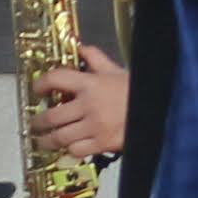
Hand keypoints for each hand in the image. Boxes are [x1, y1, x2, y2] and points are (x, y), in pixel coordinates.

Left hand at [33, 41, 129, 160]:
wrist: (162, 111)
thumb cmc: (138, 91)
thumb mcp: (116, 71)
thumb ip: (96, 59)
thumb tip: (80, 47)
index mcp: (91, 83)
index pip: (56, 78)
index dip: (41, 84)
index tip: (37, 89)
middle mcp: (89, 105)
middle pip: (52, 115)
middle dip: (38, 121)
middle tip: (35, 123)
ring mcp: (94, 126)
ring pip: (60, 136)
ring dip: (47, 139)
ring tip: (43, 139)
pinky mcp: (102, 144)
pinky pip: (76, 150)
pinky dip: (69, 150)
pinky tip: (67, 147)